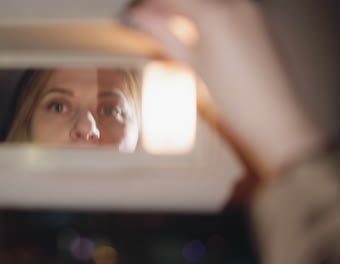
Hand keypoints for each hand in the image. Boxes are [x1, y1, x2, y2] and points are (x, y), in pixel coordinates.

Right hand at [128, 0, 325, 179]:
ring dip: (184, 11)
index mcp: (214, 14)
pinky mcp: (257, 23)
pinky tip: (194, 33)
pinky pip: (223, 10)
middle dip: (164, 7)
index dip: (146, 6)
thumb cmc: (236, 100)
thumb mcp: (192, 65)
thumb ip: (163, 36)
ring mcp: (249, 13)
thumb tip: (139, 20)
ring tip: (167, 29)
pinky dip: (204, 16)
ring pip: (206, 3)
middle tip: (146, 21)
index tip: (133, 14)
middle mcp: (235, 6)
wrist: (274, 119)